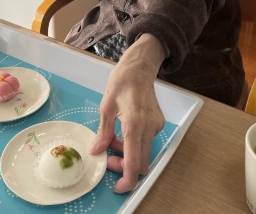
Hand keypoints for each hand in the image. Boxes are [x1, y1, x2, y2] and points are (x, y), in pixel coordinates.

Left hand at [89, 35, 166, 192]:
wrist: (139, 68)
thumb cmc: (122, 82)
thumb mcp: (106, 106)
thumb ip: (103, 132)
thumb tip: (96, 151)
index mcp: (135, 123)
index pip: (134, 161)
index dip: (127, 179)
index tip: (119, 187)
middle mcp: (149, 127)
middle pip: (141, 162)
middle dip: (125, 167)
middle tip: (108, 158)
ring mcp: (156, 126)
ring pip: (143, 153)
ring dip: (128, 155)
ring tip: (113, 140)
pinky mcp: (158, 124)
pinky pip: (146, 143)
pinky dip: (134, 144)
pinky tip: (123, 132)